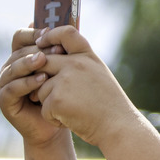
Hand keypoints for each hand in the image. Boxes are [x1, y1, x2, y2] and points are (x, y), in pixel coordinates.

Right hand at [0, 27, 64, 146]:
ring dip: (29, 63)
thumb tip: (68, 26)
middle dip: (37, 49)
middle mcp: (9, 67)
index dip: (33, 33)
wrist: (56, 124)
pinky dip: (27, 82)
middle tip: (55, 49)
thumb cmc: (60, 95)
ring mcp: (4, 83)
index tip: (49, 33)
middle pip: (18, 51)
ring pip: (13, 68)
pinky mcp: (4, 99)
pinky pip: (13, 88)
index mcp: (21, 56)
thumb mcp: (61, 70)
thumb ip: (59, 51)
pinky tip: (42, 80)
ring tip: (44, 60)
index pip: (20, 37)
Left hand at [33, 25, 129, 147]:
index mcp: (87, 56)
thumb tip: (52, 59)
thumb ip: (80, 64)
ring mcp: (65, 80)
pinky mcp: (57, 99)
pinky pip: (43, 108)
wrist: (118, 127)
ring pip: (40, 89)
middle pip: (43, 62)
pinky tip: (70, 121)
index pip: (66, 33)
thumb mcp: (99, 75)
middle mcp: (75, 64)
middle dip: (40, 79)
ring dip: (49, 104)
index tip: (40, 42)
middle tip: (49, 95)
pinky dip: (53, 118)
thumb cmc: (109, 106)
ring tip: (71, 112)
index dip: (50, 34)